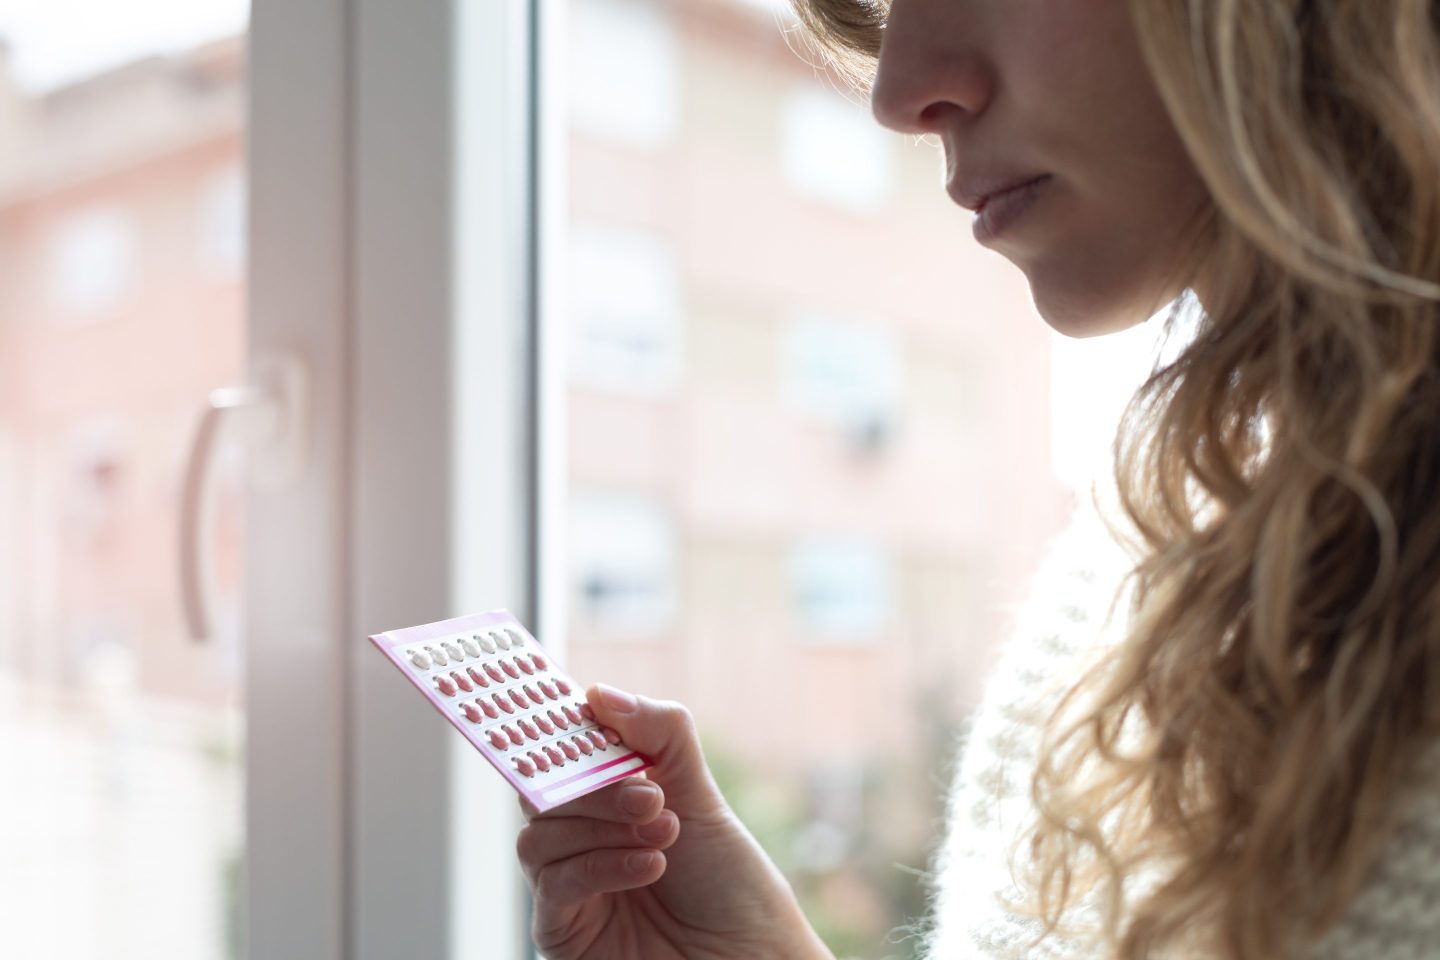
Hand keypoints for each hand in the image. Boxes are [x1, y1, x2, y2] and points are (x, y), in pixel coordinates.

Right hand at [515, 684, 833, 959]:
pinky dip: (600, 864)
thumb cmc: (728, 881)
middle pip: (544, 789)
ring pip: (540, 832)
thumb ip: (658, 732)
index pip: (562, 751)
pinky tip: (648, 866)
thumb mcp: (700, 792)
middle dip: (597, 785)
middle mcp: (581, 836)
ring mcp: (568, 882)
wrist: (748, 956)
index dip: (562, 728)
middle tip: (650, 794)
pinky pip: (552, 881)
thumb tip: (597, 693)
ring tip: (662, 832)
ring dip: (605, 826)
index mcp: (607, 797)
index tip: (584, 712)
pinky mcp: (561, 928)